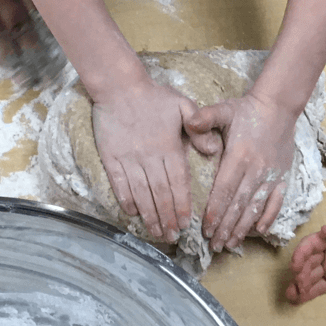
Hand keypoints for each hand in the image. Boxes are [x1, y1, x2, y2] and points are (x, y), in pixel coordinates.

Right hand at [93, 80, 212, 241]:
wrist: (119, 87)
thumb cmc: (154, 96)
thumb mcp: (183, 105)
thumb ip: (200, 129)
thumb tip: (214, 149)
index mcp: (169, 148)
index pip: (178, 183)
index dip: (182, 205)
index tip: (186, 223)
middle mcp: (150, 158)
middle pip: (160, 194)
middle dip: (167, 218)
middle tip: (173, 237)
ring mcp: (129, 160)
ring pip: (141, 194)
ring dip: (149, 215)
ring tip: (156, 233)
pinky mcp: (111, 158)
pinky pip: (119, 184)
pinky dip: (126, 200)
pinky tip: (133, 214)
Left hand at [185, 94, 295, 252]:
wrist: (278, 107)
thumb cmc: (247, 111)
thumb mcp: (224, 109)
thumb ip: (206, 117)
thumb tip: (190, 122)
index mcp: (239, 156)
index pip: (225, 189)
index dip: (216, 211)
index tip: (206, 229)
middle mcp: (256, 170)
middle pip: (239, 204)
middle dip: (226, 227)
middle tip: (214, 245)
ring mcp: (271, 175)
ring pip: (256, 207)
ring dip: (243, 228)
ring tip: (231, 244)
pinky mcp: (283, 177)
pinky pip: (276, 202)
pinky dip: (268, 218)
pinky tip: (259, 232)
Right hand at [287, 224, 325, 301]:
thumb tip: (324, 229)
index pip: (311, 244)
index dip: (301, 253)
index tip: (295, 265)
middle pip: (308, 262)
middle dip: (300, 272)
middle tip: (299, 282)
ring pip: (310, 276)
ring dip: (299, 284)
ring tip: (291, 295)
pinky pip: (317, 289)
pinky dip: (306, 294)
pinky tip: (295, 299)